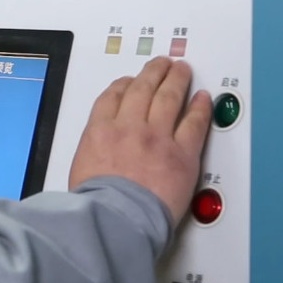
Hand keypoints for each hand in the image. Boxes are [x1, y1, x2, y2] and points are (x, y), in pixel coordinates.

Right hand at [68, 57, 213, 223]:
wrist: (116, 218)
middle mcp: (129, 127)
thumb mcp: (80, 168)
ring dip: (176, 80)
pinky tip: (202, 97)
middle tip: (162, 64)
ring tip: (182, 70)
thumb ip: (93, 151)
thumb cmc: (95, 203)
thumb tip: (100, 153)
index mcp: (100, 130)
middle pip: (143, 89)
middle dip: (153, 73)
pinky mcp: (182, 154)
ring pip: (169, 98)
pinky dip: (199, 107)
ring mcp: (157, 138)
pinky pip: (194, 123)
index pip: (113, 97)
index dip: (124, 84)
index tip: (130, 81)